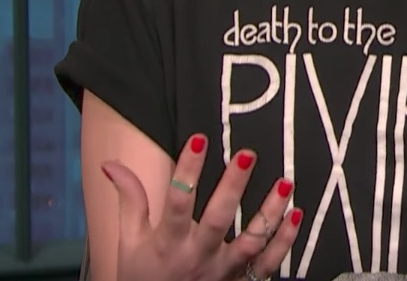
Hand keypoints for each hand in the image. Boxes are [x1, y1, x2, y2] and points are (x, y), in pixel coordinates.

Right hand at [101, 133, 302, 280]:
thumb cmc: (144, 277)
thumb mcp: (130, 242)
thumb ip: (129, 200)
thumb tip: (111, 164)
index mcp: (167, 243)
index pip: (176, 202)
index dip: (187, 169)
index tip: (199, 138)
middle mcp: (197, 257)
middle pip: (217, 219)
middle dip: (232, 186)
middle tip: (247, 154)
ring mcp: (222, 272)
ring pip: (250, 242)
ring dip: (269, 213)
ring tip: (284, 183)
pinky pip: (267, 264)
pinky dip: (284, 241)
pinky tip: (295, 215)